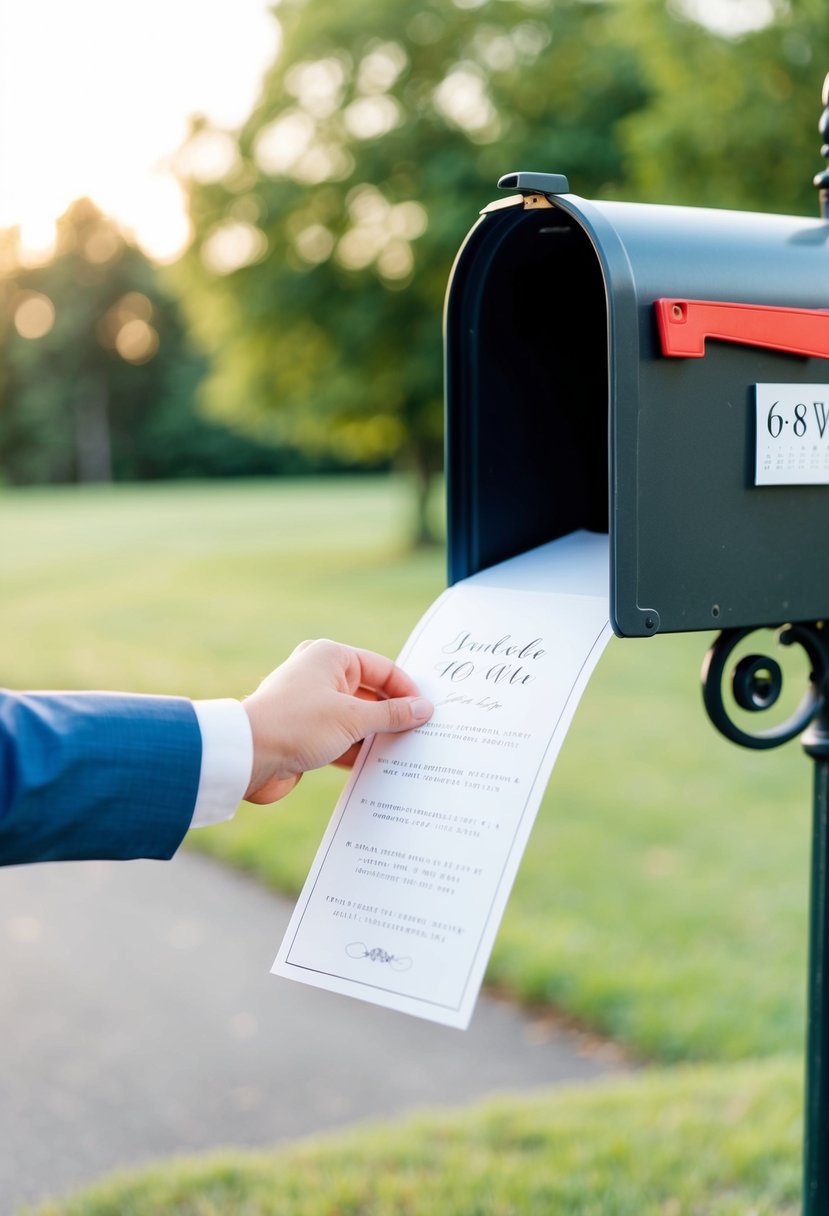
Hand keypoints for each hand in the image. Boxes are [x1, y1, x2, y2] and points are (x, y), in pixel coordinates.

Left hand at [241, 639, 432, 804]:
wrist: (246, 756)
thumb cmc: (295, 724)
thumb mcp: (353, 718)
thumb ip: (392, 714)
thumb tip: (424, 709)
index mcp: (331, 657)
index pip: (383, 669)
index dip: (407, 691)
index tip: (427, 713)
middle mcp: (321, 675)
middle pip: (371, 694)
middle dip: (393, 716)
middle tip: (421, 735)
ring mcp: (313, 704)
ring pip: (357, 719)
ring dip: (376, 736)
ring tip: (404, 754)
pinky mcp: (306, 732)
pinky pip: (342, 738)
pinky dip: (358, 751)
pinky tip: (378, 767)